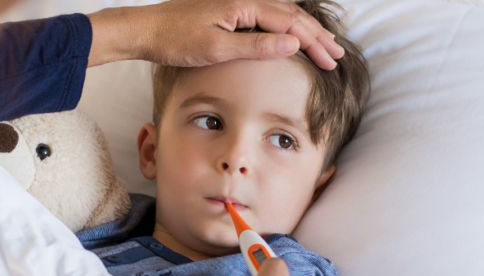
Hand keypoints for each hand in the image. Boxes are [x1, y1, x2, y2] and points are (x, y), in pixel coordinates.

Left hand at [88, 0, 344, 69]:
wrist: (146, 30)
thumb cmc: (176, 40)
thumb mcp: (217, 49)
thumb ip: (257, 46)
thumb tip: (293, 43)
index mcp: (245, 5)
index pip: (292, 23)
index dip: (314, 42)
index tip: (330, 61)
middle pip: (292, 14)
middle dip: (317, 36)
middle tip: (336, 56)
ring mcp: (237, 2)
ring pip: (282, 13)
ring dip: (303, 30)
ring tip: (322, 45)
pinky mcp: (229, 10)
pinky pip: (267, 14)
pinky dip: (284, 25)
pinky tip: (289, 34)